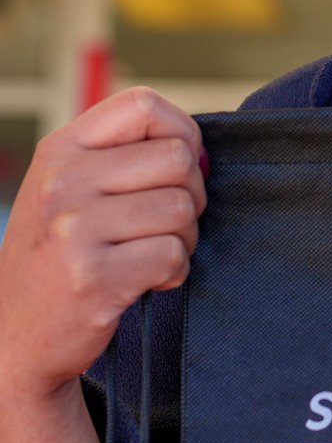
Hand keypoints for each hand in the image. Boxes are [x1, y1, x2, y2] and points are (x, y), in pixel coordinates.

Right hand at [0, 87, 206, 399]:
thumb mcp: (74, 189)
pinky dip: (174, 272)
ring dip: (184, 238)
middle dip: (191, 194)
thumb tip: (202, 153)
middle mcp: (61, 182)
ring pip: (182, 208)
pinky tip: (145, 282)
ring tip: (149, 254)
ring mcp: (73, 229)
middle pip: (177, 159)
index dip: (181, 131)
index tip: (178, 167)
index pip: (142, 104)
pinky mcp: (92, 276)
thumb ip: (128, 158)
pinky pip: (173, 254)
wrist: (15, 338)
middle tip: (164, 224)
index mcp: (60, 150)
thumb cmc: (62, 254)